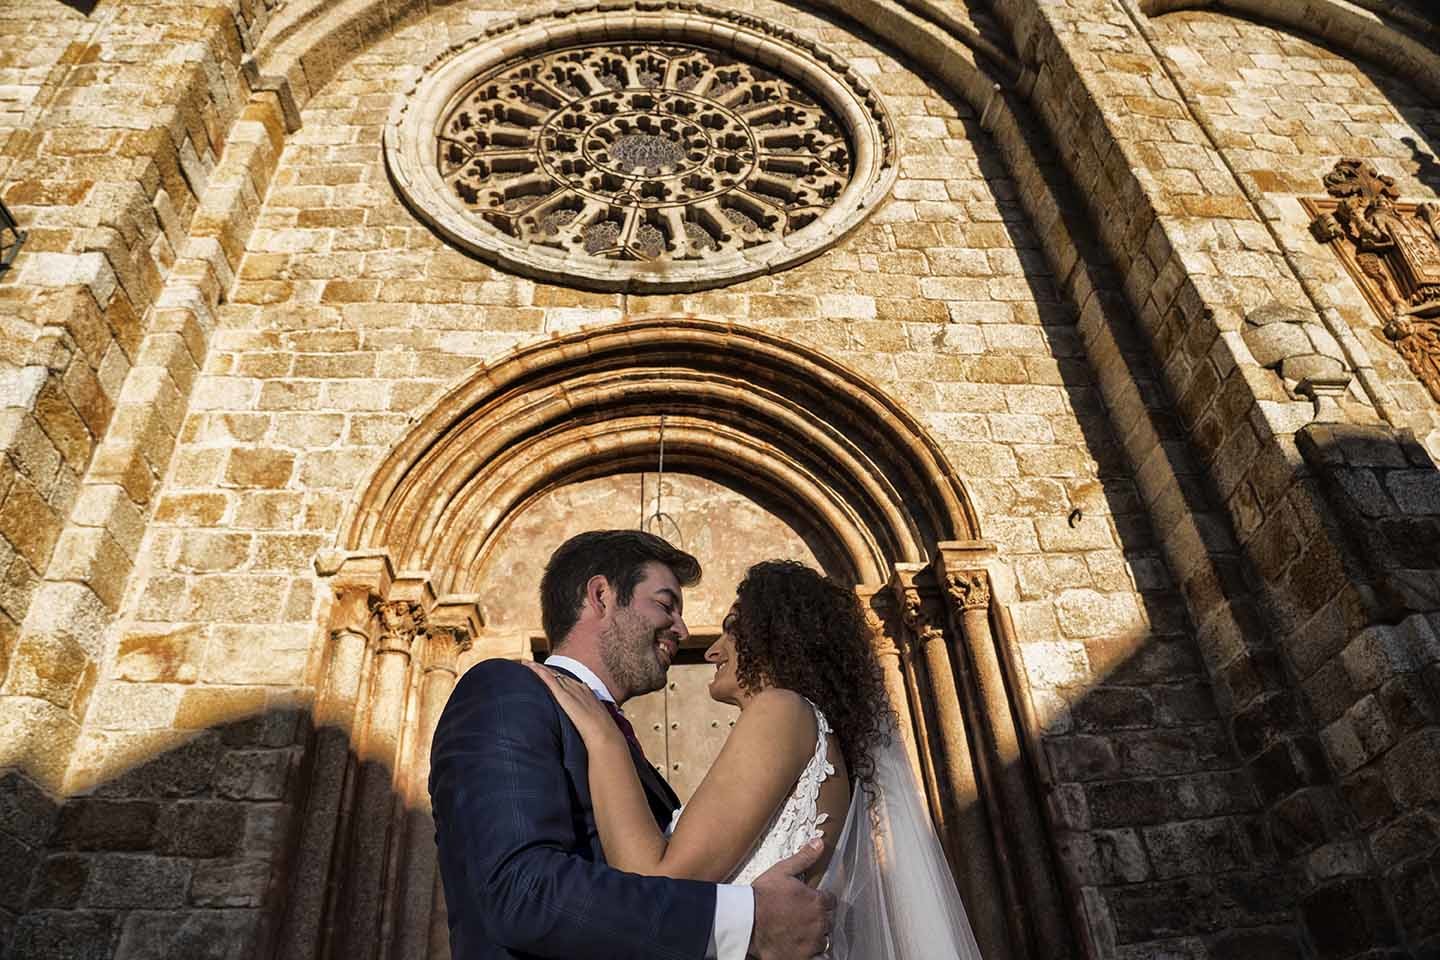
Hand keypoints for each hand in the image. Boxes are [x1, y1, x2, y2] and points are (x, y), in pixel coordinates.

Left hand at [524, 662, 624, 747]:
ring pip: (552, 674)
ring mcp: (571, 690)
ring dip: (538, 668)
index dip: (557, 676)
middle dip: (545, 669)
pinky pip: (549, 680)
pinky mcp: (564, 695)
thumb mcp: (595, 721)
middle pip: (558, 675)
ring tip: (526, 663)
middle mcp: (578, 687)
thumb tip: (585, 726)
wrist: (603, 733)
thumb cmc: (601, 733)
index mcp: (586, 692)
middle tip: (531, 664)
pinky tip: (530, 667)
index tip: (548, 673)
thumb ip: (588, 719)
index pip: (568, 681)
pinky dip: (539, 672)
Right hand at [749, 839, 834, 958]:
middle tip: (803, 917)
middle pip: (828, 921)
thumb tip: (820, 842)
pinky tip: (803, 948)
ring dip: (816, 936)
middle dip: (819, 918)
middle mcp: (819, 923)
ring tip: (801, 933)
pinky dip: (812, 954)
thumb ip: (804, 858)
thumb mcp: (782, 871)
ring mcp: (812, 942)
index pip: (830, 901)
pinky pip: (817, 957)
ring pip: (823, 940)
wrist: (746, 921)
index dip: (821, 900)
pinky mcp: (803, 957)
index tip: (812, 901)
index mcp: (817, 901)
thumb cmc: (763, 895)